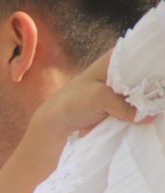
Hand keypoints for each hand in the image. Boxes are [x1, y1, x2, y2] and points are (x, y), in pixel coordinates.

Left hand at [30, 49, 153, 143]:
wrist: (58, 121)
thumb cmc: (73, 102)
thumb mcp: (98, 99)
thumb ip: (123, 106)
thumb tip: (150, 116)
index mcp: (118, 58)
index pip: (147, 53)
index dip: (159, 61)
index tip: (164, 74)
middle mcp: (125, 70)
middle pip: (150, 74)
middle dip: (157, 85)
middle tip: (162, 97)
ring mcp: (126, 88)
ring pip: (147, 92)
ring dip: (152, 101)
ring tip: (161, 106)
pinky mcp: (124, 104)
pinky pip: (140, 107)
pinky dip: (145, 111)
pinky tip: (156, 114)